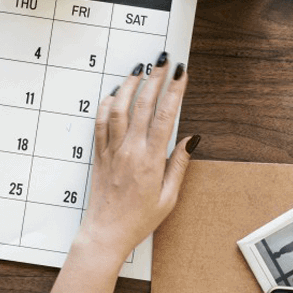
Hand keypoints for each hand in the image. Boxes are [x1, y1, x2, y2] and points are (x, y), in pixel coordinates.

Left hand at [82, 55, 194, 259]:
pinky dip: (107, 105)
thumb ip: (179, 165)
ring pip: (118, 108)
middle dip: (154, 79)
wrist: (106, 232)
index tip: (181, 74)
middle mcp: (129, 151)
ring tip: (139, 69)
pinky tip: (113, 94)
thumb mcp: (169, 197)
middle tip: (163, 60)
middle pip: (142, 105)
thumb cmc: (139, 220)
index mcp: (151, 161)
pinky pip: (101, 123)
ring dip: (129, 85)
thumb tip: (192, 139)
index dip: (174, 91)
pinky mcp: (99, 154)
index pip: (165, 116)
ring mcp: (112, 150)